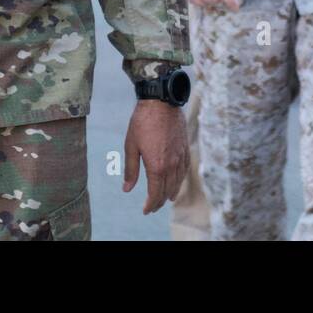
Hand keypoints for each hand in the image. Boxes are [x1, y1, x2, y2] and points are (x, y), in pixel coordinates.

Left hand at [122, 99, 189, 214]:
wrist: (161, 101)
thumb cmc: (142, 122)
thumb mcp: (131, 145)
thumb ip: (131, 169)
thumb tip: (127, 189)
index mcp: (156, 166)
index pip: (155, 193)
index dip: (150, 204)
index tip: (145, 211)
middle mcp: (171, 164)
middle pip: (167, 190)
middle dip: (159, 201)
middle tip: (153, 207)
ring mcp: (180, 156)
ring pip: (178, 181)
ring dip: (171, 192)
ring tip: (166, 199)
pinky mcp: (185, 148)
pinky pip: (185, 169)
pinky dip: (181, 179)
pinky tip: (177, 181)